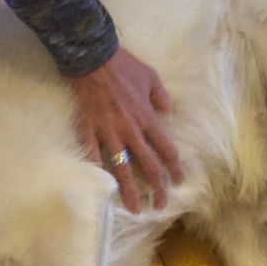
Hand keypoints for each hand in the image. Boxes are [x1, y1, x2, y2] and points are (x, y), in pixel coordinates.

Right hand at [68, 47, 182, 212]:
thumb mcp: (151, 76)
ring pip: (122, 168)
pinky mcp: (88, 130)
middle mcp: (130, 130)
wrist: (92, 57)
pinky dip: (98, 172)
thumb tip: (167, 112)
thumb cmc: (123, 66)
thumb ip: (161, 97)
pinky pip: (93, 156)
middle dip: (157, 188)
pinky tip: (101, 188)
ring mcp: (108, 133)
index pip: (166, 149)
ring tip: (135, 208)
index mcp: (147, 118)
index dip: (174, 168)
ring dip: (130, 190)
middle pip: (148, 165)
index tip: (178, 181)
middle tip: (160, 204)